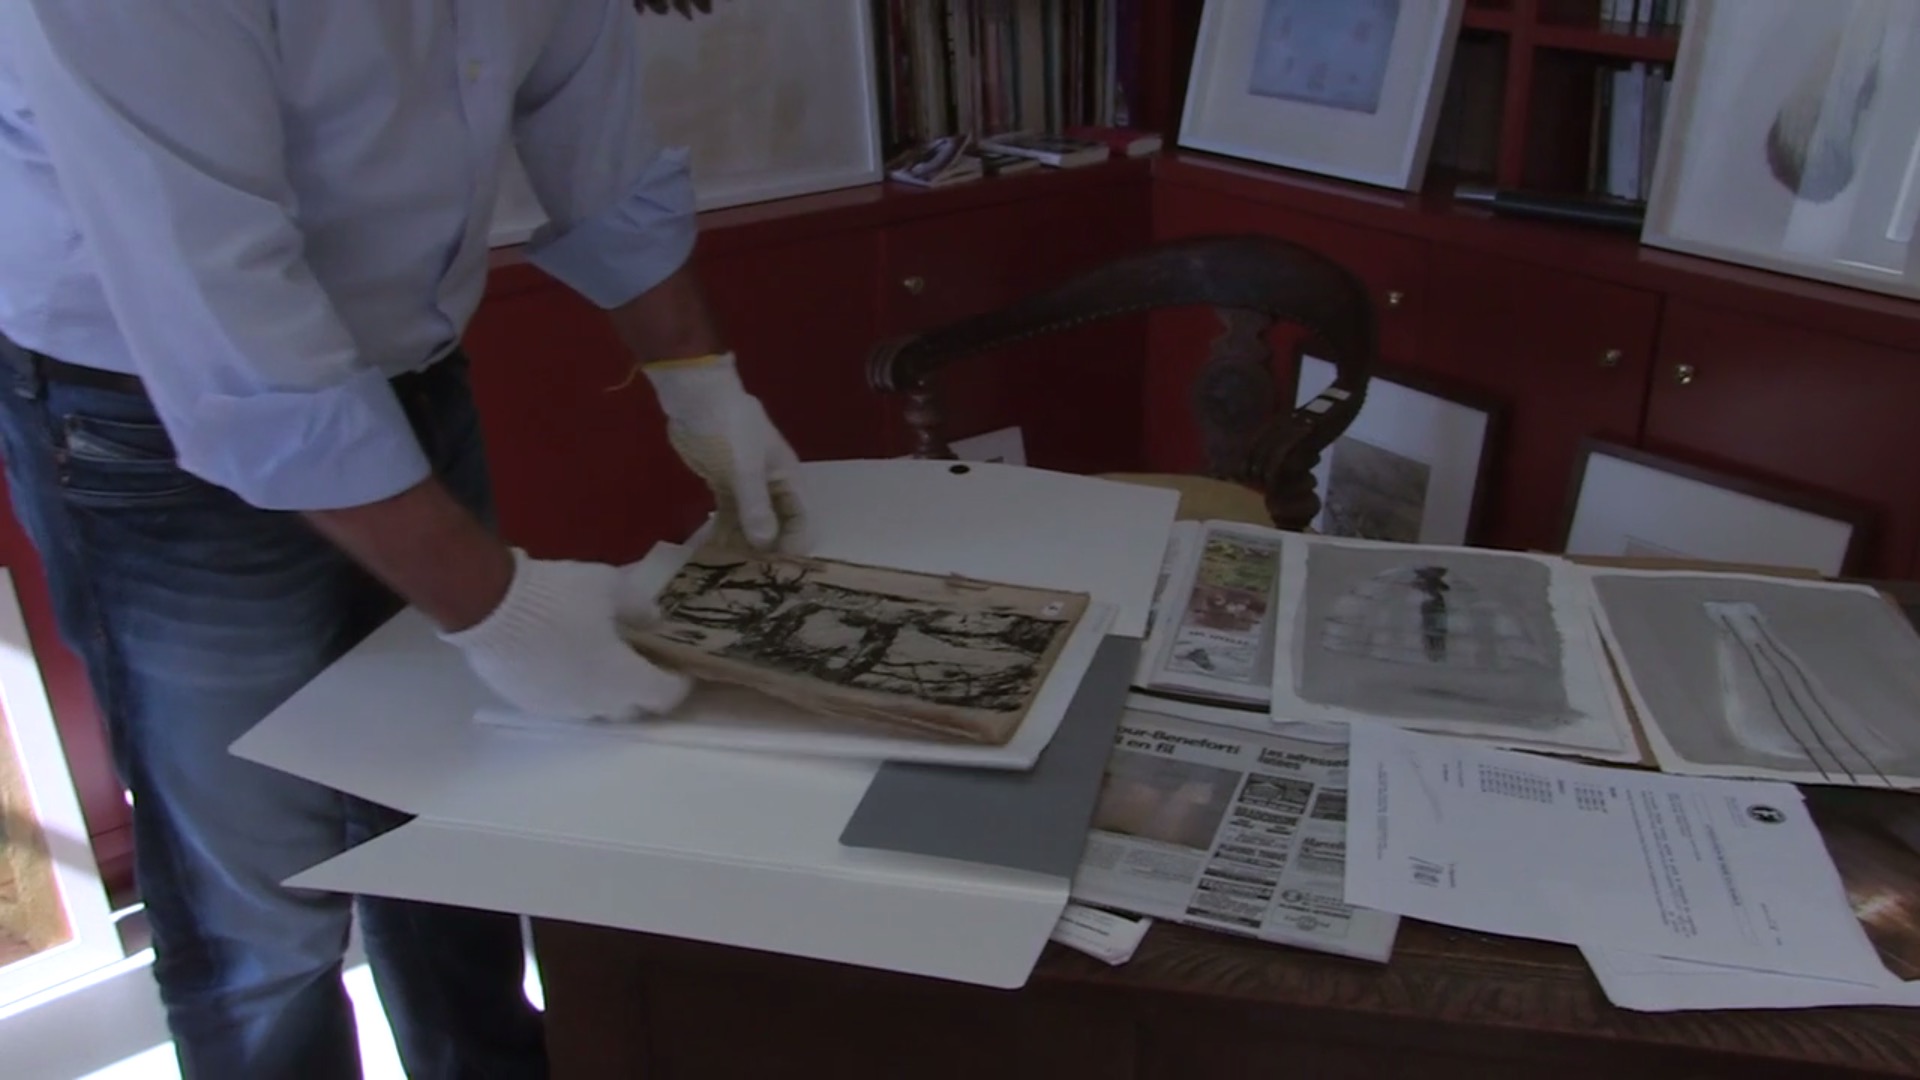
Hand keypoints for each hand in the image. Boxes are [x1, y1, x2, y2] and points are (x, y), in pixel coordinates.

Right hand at [441, 550, 691, 720]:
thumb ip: (638, 607)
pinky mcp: (530, 705)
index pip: (664, 696)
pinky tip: (564, 664)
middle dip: (641, 690)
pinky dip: (572, 689)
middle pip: (631, 708)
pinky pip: (563, 704)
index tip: (679, 668)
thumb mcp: (609, 587)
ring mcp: (561, 709)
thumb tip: (652, 619)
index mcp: (622, 678)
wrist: (491, 608)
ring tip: (599, 664)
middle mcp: (595, 704)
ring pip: (595, 709)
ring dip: (604, 692)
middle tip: (641, 664)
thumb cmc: (558, 595)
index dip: (677, 684)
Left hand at [644, 352, 810, 551]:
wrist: (697, 399)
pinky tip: (715, 550)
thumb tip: (766, 545)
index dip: (794, 543)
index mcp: (786, 477)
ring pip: (752, 521)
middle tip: (750, 575)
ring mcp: (747, 485)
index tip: (779, 570)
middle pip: (777, 523)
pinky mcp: (724, 484)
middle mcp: (771, 485)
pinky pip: (730, 514)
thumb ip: (756, 507)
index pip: (801, 517)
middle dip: (768, 548)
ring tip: (731, 569)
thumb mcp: (745, 470)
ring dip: (744, 542)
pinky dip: (726, 530)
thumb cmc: (730, 430)